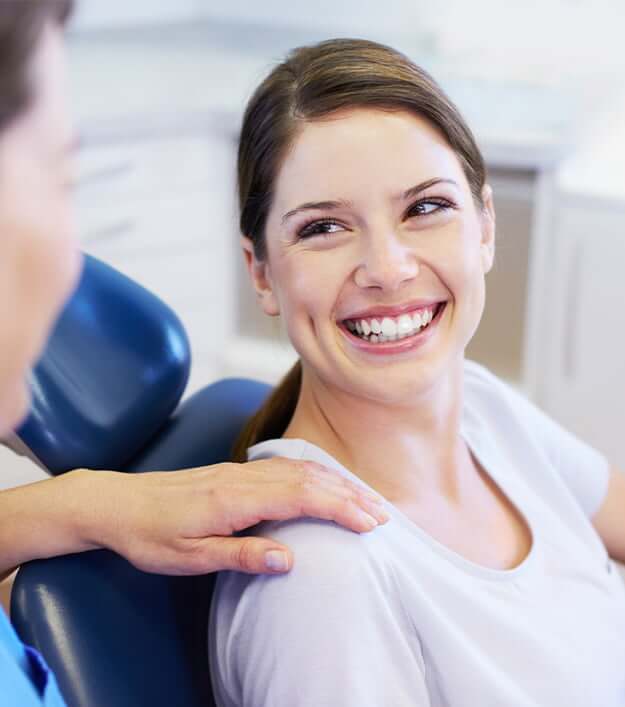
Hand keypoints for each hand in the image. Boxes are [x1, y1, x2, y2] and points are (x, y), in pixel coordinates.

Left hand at [75, 458, 389, 575]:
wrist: (118, 502)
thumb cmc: (150, 535)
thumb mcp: (189, 556)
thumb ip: (240, 554)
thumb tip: (289, 558)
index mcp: (234, 498)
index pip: (301, 497)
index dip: (340, 508)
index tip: (370, 523)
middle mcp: (242, 477)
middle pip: (308, 478)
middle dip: (349, 494)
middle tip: (383, 514)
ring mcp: (240, 470)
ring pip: (299, 468)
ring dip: (336, 482)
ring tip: (365, 499)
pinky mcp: (235, 472)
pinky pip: (285, 466)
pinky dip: (314, 474)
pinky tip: (324, 481)